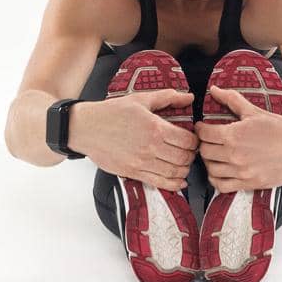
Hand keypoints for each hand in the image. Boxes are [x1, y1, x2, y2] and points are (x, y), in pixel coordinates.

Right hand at [68, 90, 196, 191]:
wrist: (86, 128)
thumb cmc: (111, 113)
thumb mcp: (140, 99)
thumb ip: (167, 97)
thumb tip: (188, 97)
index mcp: (155, 127)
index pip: (188, 140)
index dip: (195, 141)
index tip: (193, 139)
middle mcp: (151, 147)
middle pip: (184, 158)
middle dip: (191, 155)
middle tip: (190, 151)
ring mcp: (142, 162)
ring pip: (175, 173)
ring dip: (184, 170)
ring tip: (183, 163)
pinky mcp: (133, 172)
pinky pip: (160, 183)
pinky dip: (174, 184)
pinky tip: (179, 181)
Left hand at [195, 87, 281, 193]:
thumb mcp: (255, 111)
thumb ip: (232, 100)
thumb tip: (215, 90)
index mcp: (235, 135)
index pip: (204, 134)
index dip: (200, 129)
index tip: (203, 128)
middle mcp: (235, 155)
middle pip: (205, 151)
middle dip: (204, 144)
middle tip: (208, 140)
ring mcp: (242, 172)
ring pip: (211, 169)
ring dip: (209, 161)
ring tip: (214, 155)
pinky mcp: (249, 184)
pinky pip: (222, 186)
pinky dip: (216, 179)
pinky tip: (221, 170)